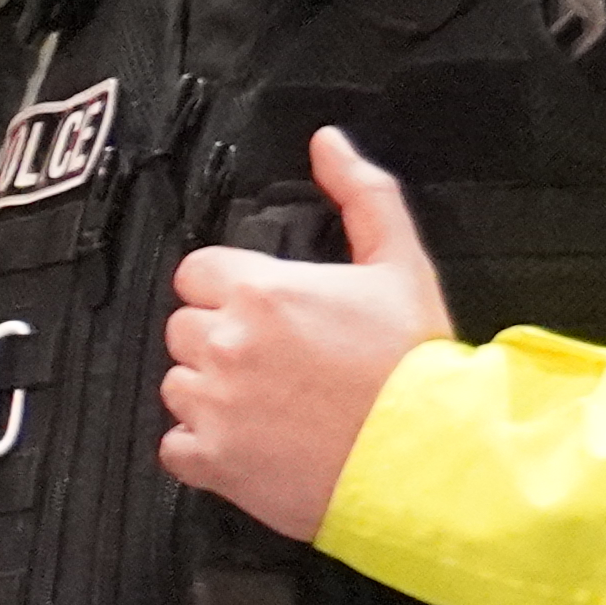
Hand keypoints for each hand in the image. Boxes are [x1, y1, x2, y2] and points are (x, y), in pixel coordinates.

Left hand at [156, 129, 451, 541]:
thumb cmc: (415, 364)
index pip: (197, 273)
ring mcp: (214, 406)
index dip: (229, 289)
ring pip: (176, 385)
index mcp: (260, 291)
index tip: (265, 311)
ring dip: (209, 391)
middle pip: (184, 327)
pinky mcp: (213, 461)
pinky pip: (175, 447)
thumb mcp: (400, 261)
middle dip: (220, 338)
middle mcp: (226, 344)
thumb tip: (327, 143)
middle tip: (275, 359)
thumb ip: (360, 193)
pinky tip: (250, 443)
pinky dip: (202, 448)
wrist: (430, 455)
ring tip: (268, 402)